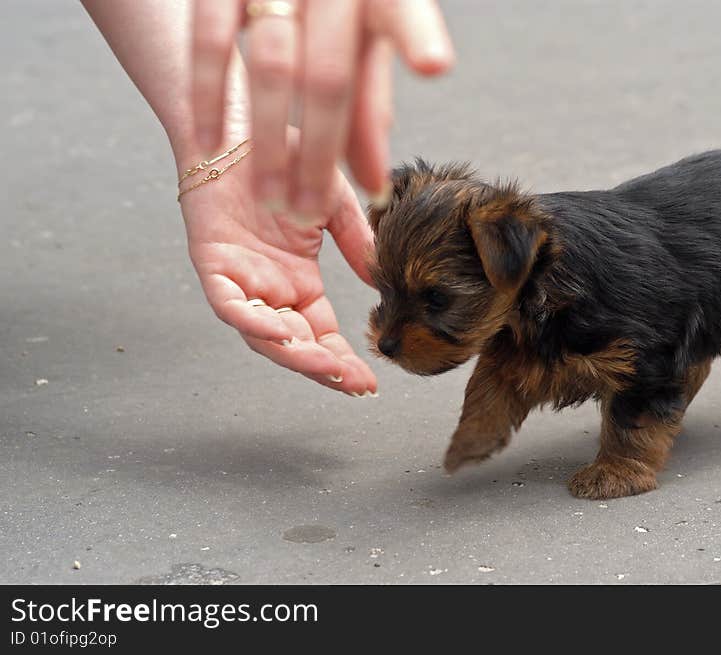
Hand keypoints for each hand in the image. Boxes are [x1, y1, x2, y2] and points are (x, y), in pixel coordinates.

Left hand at [179, 127, 377, 395]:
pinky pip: (229, 304)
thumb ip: (357, 241)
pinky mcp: (212, 262)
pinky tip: (281, 335)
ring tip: (327, 369)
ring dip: (294, 354)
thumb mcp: (335, 204)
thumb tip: (380, 277)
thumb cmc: (285, 157)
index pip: (322, 333)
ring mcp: (240, 279)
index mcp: (297, 281)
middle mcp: (269, 288)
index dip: (343, 359)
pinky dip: (253, 322)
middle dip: (324, 369)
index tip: (371, 381)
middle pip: (295, 344)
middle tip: (355, 387)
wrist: (244, 122)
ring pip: (263, 334)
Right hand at [191, 0, 453, 215]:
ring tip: (268, 197)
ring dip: (269, 142)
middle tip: (308, 210)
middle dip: (319, 151)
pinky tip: (209, 140)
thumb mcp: (360, 48)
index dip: (416, 35)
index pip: (400, 12)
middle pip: (328, 71)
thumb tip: (375, 185)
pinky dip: (209, 95)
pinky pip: (209, 38)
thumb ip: (368, 108)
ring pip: (271, 64)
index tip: (432, 64)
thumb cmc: (329, 12)